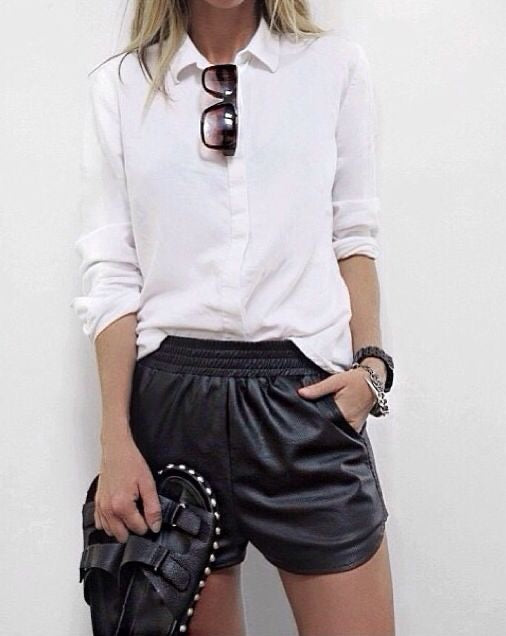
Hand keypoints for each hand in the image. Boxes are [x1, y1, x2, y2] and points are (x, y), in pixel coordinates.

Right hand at [94, 427, 161, 542]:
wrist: (116, 449)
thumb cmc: (130, 462)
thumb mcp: (148, 484)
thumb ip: (153, 508)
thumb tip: (155, 525)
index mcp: (122, 506)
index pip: (138, 529)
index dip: (148, 524)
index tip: (151, 515)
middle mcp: (108, 509)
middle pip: (122, 535)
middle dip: (134, 528)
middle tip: (142, 514)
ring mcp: (101, 507)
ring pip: (110, 532)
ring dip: (121, 527)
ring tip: (131, 513)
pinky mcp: (97, 503)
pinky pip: (100, 523)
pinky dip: (109, 523)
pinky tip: (119, 514)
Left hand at [297, 367, 375, 432]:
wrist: (373, 382)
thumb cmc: (356, 380)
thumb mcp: (335, 380)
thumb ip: (318, 388)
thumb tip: (302, 393)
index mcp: (342, 412)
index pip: (322, 422)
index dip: (313, 418)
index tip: (306, 415)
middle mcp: (349, 422)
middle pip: (329, 428)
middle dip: (320, 423)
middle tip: (313, 416)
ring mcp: (354, 427)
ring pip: (336, 430)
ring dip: (329, 425)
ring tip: (323, 417)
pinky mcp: (356, 428)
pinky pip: (343, 431)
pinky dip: (337, 426)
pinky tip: (332, 419)